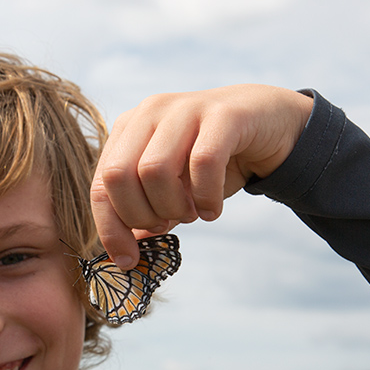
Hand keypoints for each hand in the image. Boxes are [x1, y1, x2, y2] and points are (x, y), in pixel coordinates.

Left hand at [90, 85, 312, 267]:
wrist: (270, 123)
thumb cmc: (213, 160)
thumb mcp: (173, 189)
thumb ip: (146, 213)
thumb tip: (124, 254)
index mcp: (128, 129)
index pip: (100, 185)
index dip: (110, 229)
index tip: (128, 260)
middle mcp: (150, 113)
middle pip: (118, 176)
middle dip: (140, 215)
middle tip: (167, 223)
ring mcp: (185, 109)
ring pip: (155, 170)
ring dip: (174, 207)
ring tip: (193, 213)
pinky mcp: (223, 115)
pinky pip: (203, 163)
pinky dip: (206, 197)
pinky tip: (213, 209)